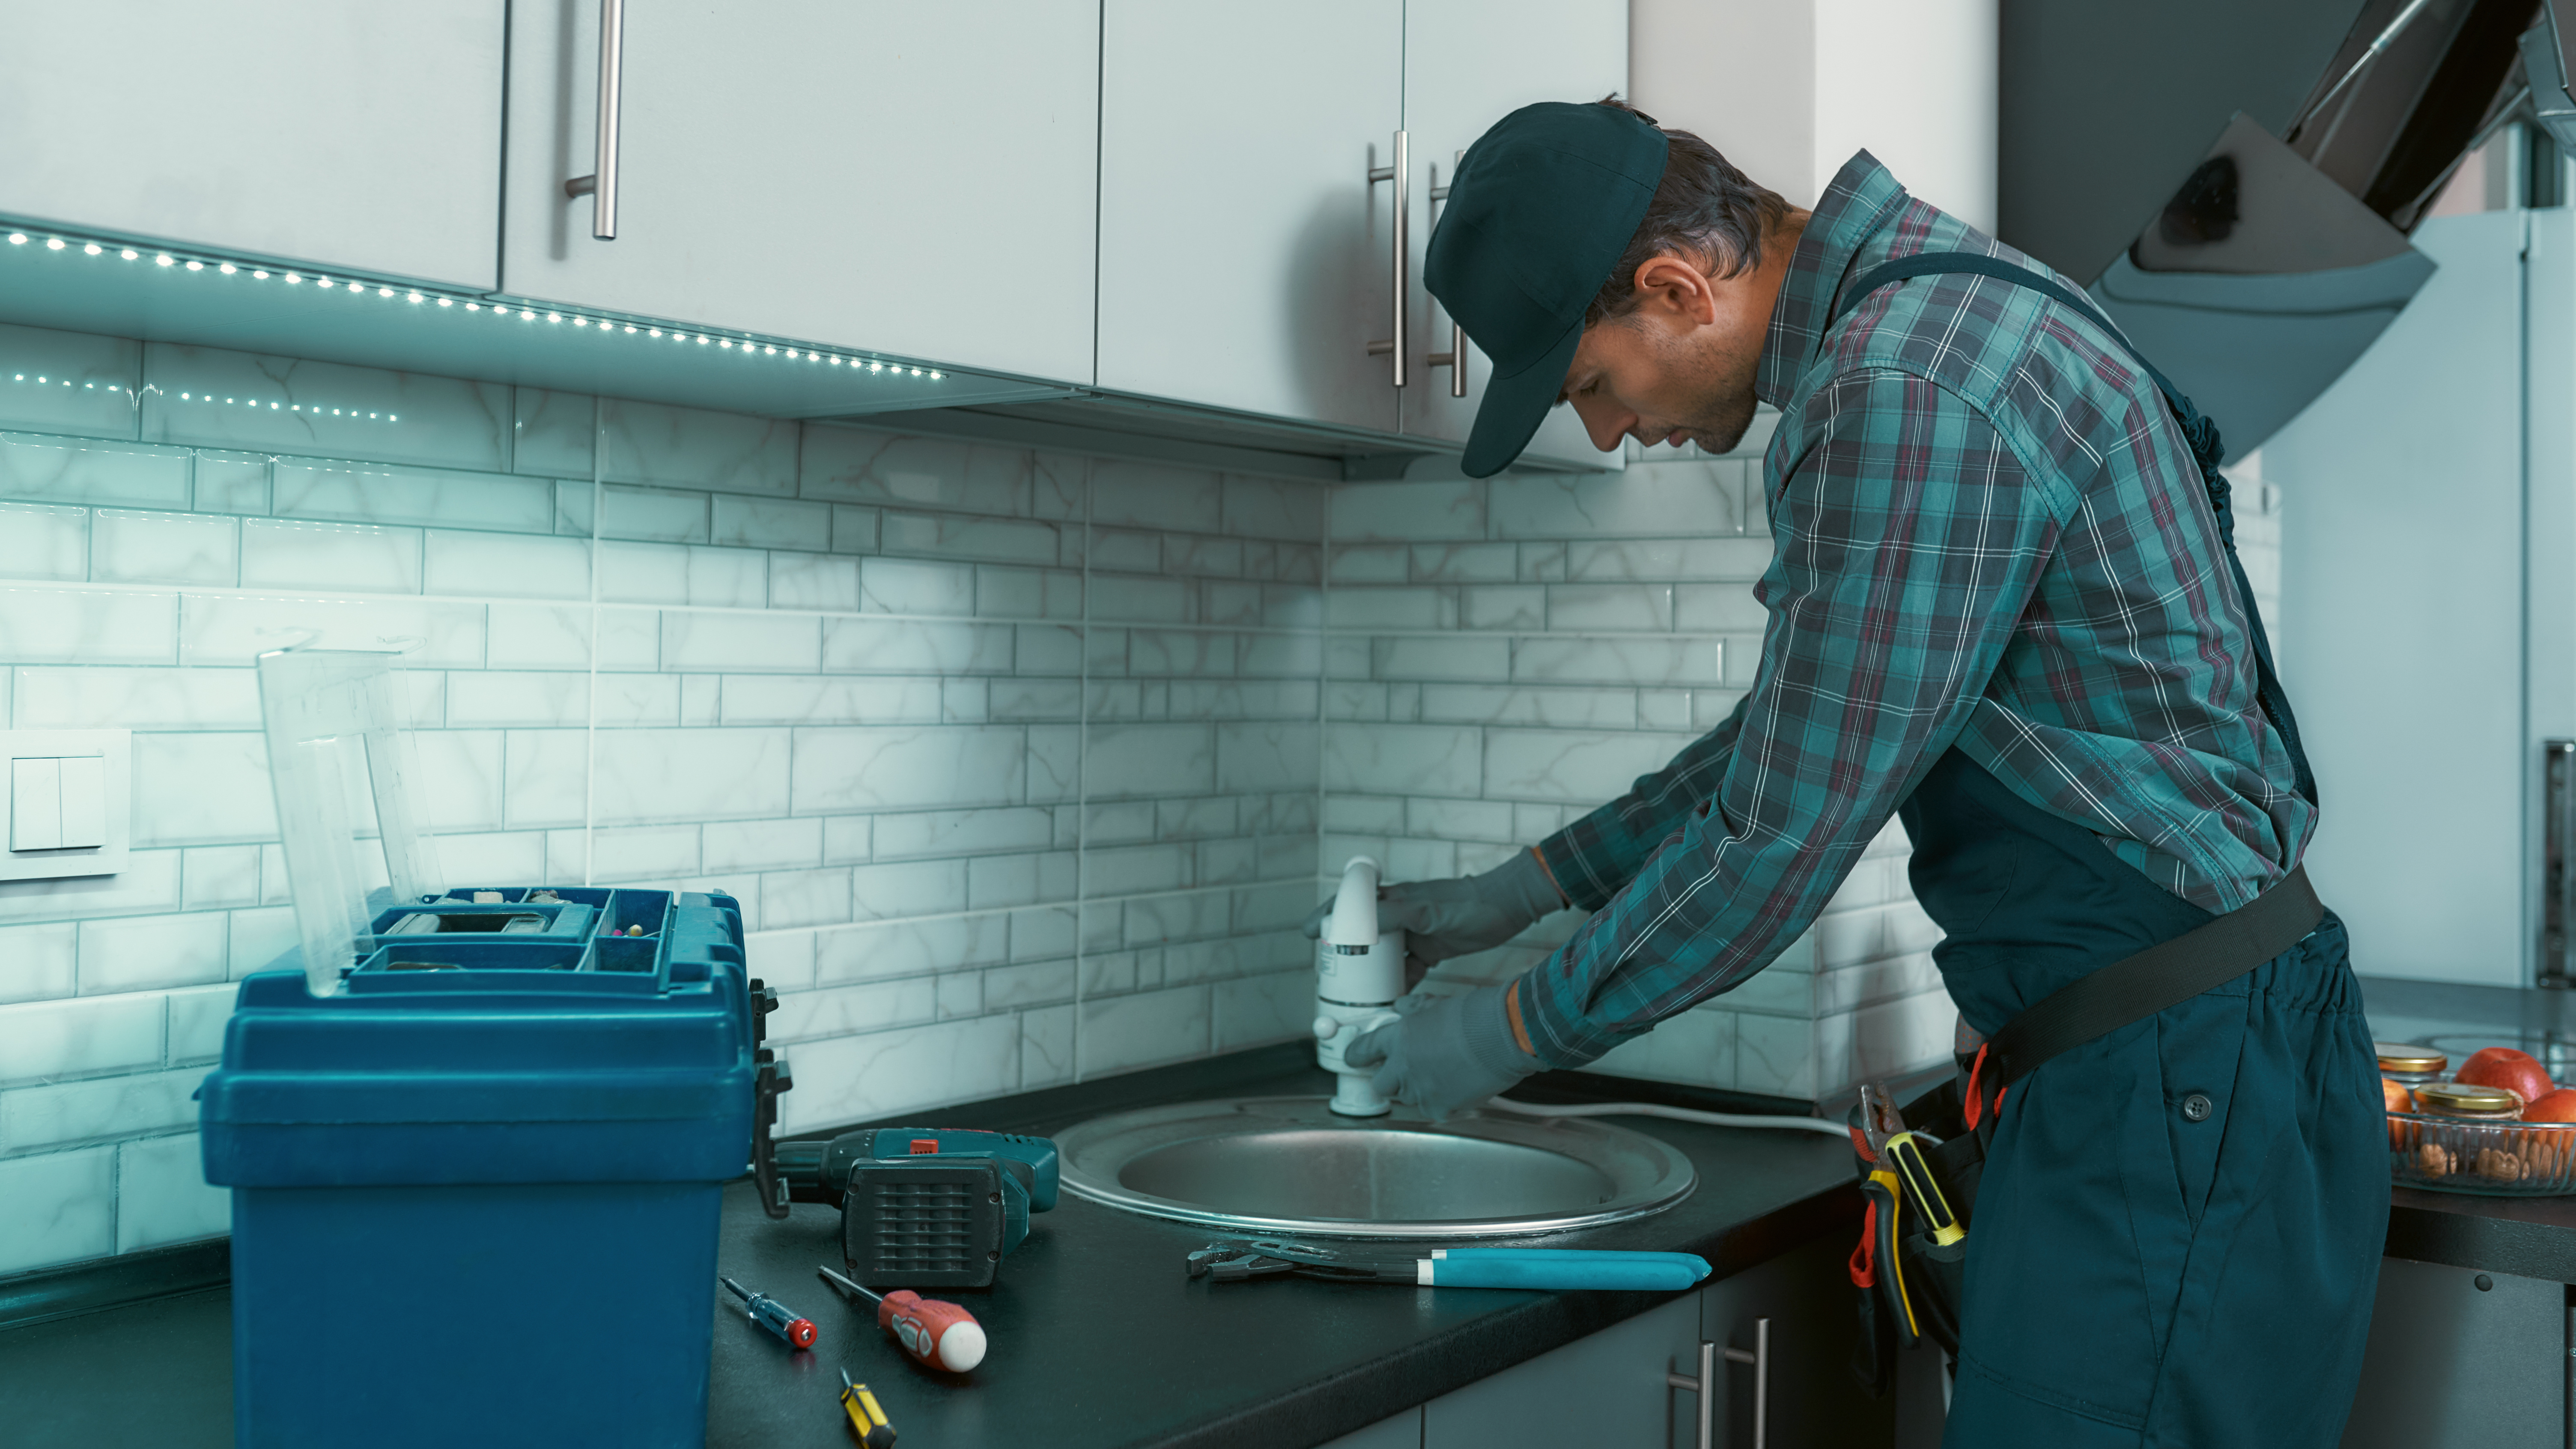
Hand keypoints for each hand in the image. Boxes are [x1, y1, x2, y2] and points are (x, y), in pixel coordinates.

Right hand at [1302, 849, 1564, 983]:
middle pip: (1362, 935)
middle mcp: (1399, 917)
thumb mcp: (1430, 910)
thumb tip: (1360, 925)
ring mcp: (1414, 934)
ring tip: (1356, 996)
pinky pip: (1406, 970)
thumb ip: (1396, 915)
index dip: (1327, 917)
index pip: (1351, 904)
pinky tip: (1391, 1002)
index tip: (1308, 934)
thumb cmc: (1469, 903)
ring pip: (1382, 957)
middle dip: (1345, 955)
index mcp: (1394, 900)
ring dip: (1371, 975)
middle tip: (1331, 976)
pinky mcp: (1430, 950)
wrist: (1507, 909)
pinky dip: (1397, 985)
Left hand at [1342, 983, 1539, 1119]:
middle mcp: (1403, 1067)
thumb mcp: (1436, 1004)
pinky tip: (1458, 1086)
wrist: (1501, 1036)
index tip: (1353, 1059)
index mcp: (1399, 1038)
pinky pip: (1433, 1110)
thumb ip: (1414, 1008)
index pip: (1365, 1050)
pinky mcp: (1440, 1108)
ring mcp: (1421, 1090)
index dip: (1356, 1056)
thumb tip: (1401, 1006)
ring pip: (1408, 1099)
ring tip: (1441, 1075)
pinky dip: (1443, 1102)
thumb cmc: (1473, 1017)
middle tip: (1405, 1072)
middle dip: (1389, 1080)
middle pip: (1381, 1085)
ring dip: (1419, 1090)